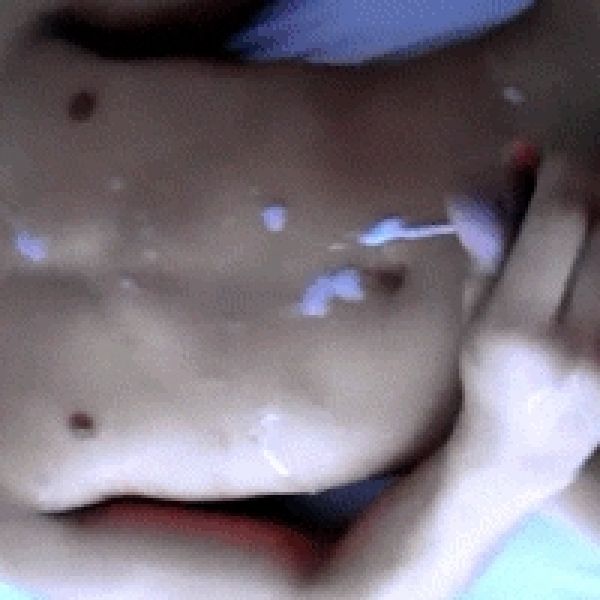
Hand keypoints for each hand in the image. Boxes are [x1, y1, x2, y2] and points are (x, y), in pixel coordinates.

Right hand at [458, 155, 599, 497]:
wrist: (529, 446)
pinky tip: (592, 253)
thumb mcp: (473, 310)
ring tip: (584, 222)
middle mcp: (581, 338)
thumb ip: (487, 248)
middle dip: (594, 185)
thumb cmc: (488, 372)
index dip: (561, 171)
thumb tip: (476, 187)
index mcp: (517, 326)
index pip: (562, 218)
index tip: (545, 160)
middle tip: (571, 185)